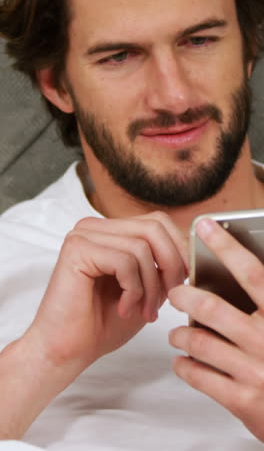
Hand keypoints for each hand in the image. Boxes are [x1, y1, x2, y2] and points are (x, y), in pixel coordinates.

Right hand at [28, 211, 186, 373]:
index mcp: (111, 231)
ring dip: (151, 286)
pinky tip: (123, 309)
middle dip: (171, 265)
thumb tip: (192, 249)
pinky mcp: (76, 249)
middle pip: (154, 227)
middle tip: (170, 298)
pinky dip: (133, 289)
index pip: (158, 221)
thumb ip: (163, 266)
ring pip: (141, 246)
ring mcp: (83, 235)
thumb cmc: (104, 323)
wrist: (68, 351)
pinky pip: (124, 260)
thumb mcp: (146, 288)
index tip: (184, 281)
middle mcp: (95, 227)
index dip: (180, 249)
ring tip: (144, 311)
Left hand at [169, 218, 263, 441]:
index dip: (226, 246)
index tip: (204, 226)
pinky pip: (200, 375)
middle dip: (184, 297)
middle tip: (174, 293)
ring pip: (199, 342)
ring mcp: (255, 372)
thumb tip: (243, 269)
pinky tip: (183, 361)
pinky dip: (184, 365)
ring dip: (180, 334)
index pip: (252, 273)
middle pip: (212, 307)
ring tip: (176, 332)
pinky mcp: (243, 401)